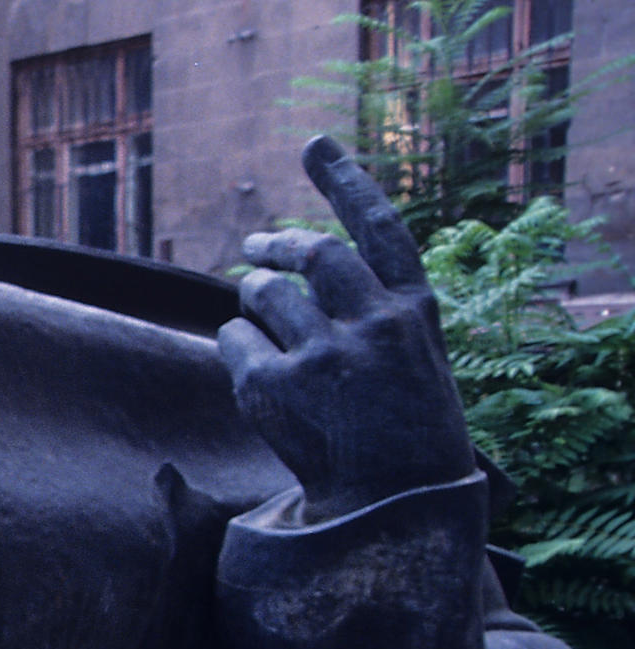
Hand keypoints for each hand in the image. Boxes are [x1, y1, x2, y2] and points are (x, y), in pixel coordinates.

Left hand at [219, 136, 475, 524]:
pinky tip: (258, 377)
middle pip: (313, 251)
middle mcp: (375, 323)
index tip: (316, 144)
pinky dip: (237, 348)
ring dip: (253, 297)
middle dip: (277, 243)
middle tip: (255, 248)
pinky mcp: (276, 386)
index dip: (345, 181)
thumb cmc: (401, 424)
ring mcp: (326, 354)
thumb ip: (371, 305)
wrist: (392, 504)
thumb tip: (293, 262)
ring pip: (265, 293)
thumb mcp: (412, 356)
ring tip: (262, 323)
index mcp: (414, 310)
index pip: (379, 228)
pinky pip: (234, 340)